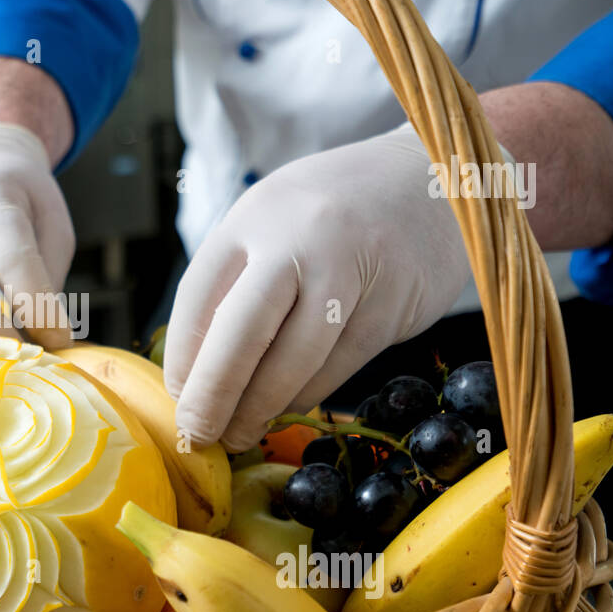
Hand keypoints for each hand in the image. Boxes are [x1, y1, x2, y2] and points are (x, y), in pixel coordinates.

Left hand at [165, 125, 481, 450]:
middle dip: (215, 395)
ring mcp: (349, 271)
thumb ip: (235, 282)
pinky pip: (338, 367)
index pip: (199, 298)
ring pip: (294, 362)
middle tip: (200, 435)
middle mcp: (298, 239)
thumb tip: (193, 373)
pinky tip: (289, 405)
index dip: (183, 359)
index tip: (177, 399)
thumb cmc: (333, 212)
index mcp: (253, 216)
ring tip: (240, 433)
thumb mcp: (273, 222)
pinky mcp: (392, 305)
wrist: (435, 176)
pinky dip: (306, 395)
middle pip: (241, 333)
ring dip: (262, 408)